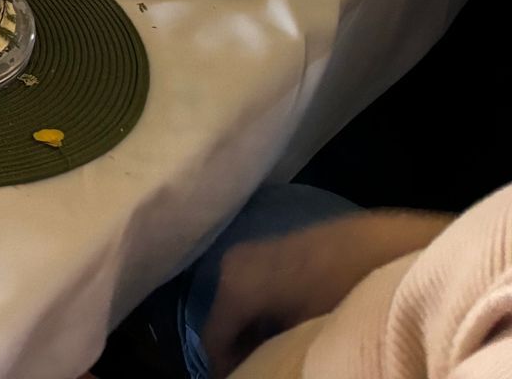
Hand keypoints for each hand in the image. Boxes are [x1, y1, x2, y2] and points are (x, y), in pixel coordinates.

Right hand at [200, 211, 447, 376]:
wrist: (396, 246)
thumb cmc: (346, 294)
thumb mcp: (308, 338)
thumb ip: (272, 359)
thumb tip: (261, 370)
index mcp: (235, 284)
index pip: (215, 343)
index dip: (229, 374)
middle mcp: (236, 263)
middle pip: (229, 323)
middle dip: (246, 355)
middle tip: (269, 374)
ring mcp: (259, 253)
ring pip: (248, 308)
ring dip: (262, 338)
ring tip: (286, 363)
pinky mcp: (284, 250)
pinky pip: (265, 295)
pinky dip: (275, 319)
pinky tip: (301, 337)